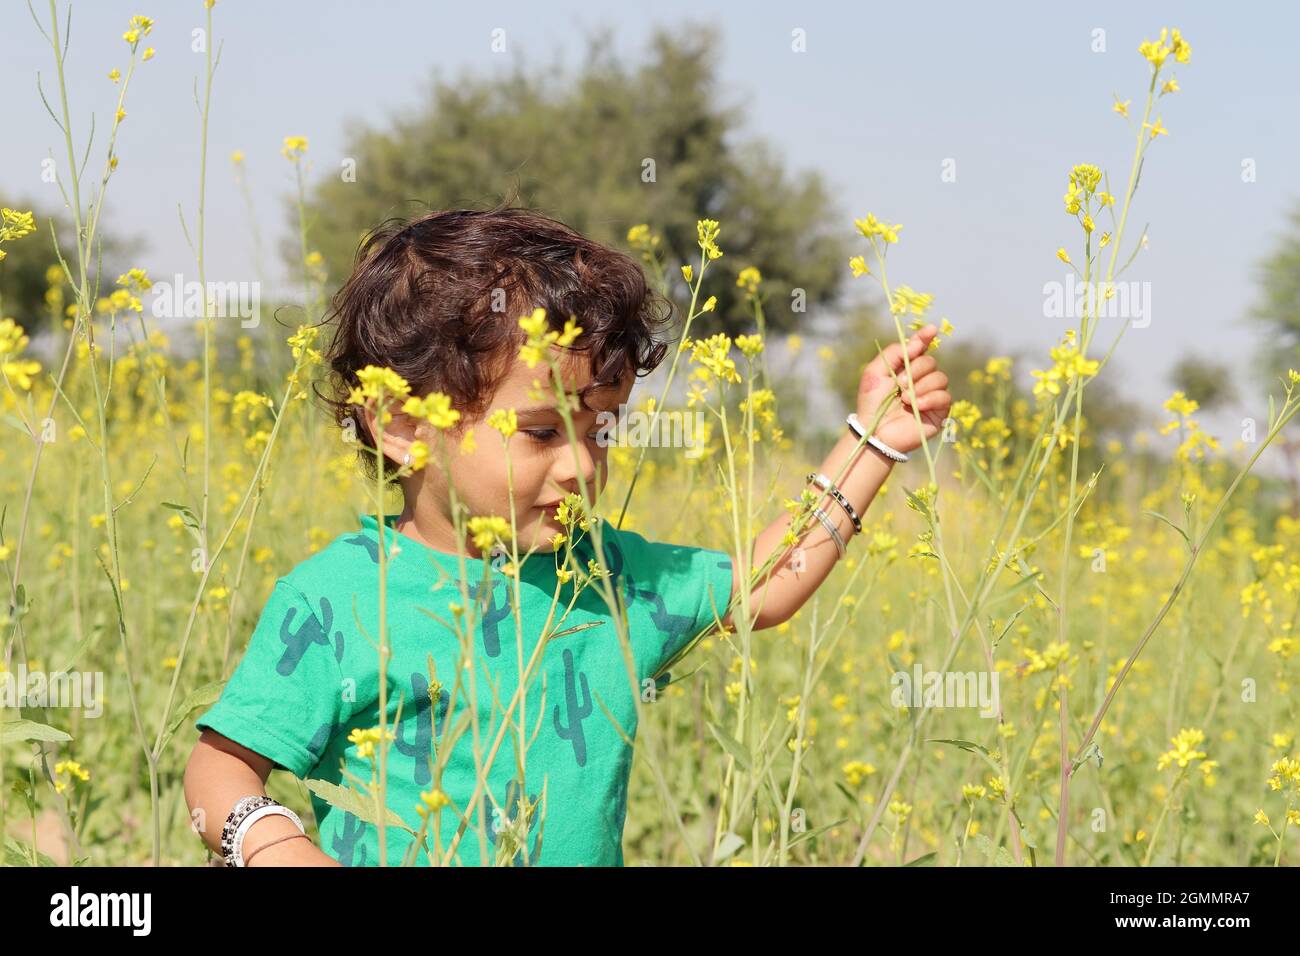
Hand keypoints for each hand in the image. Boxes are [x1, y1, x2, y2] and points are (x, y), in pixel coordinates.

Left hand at [856, 324, 951, 454]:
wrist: (874, 431)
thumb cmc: (872, 402)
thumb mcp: (875, 372)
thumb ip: (893, 353)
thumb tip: (917, 342)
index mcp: (906, 367)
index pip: (921, 347)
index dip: (926, 337)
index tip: (931, 329)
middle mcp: (921, 379)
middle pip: (931, 362)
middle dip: (916, 370)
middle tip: (900, 385)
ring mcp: (932, 394)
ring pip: (940, 378)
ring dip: (921, 386)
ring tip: (904, 399)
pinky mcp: (939, 411)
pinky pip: (945, 396)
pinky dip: (930, 398)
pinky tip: (915, 406)